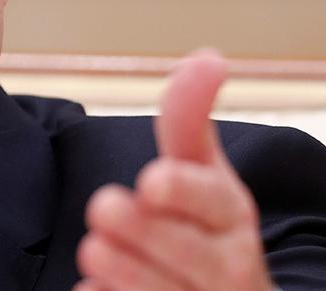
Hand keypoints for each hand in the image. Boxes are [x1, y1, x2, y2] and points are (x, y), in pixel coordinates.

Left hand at [74, 49, 273, 290]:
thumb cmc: (207, 228)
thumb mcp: (204, 175)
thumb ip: (190, 122)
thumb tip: (208, 57)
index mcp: (231, 216)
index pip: (216, 201)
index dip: (187, 191)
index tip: (152, 180)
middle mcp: (227, 265)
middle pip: (189, 252)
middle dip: (145, 231)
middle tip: (103, 207)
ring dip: (125, 269)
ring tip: (95, 248)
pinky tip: (94, 290)